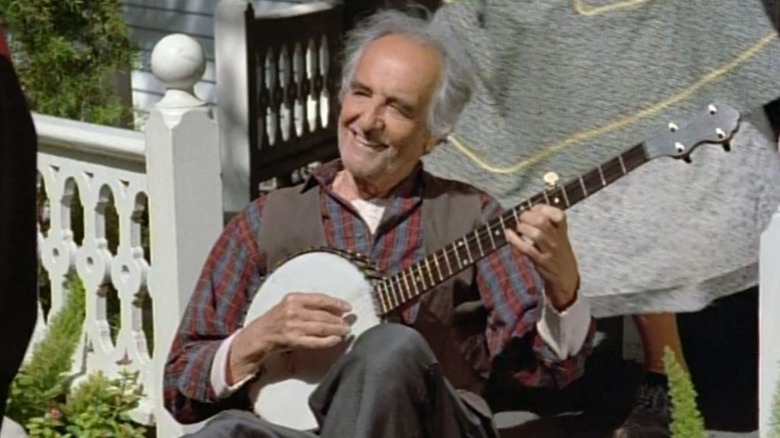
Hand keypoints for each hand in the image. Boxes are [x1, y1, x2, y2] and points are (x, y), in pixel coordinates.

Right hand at [228, 292, 350, 382]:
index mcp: (293, 298)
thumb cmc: (277, 319)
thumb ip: (309, 305)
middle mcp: (293, 310)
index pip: (320, 299)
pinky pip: (315, 341)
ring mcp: (293, 326)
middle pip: (323, 315)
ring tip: (345, 331)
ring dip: (336, 330)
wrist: (259, 335)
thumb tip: (335, 309)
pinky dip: (328, 341)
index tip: (348, 307)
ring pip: (321, 328)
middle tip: (348, 323)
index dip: (336, 303)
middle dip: (339, 320)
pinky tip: (336, 340)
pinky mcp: (293, 340)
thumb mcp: (290, 305)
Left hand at [504, 205, 579, 309]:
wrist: (566, 278)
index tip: (533, 209)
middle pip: (542, 222)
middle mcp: (557, 240)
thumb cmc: (558, 253)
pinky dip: (515, 240)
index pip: (558, 214)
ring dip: (522, 228)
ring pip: (536, 234)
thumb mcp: (560, 237)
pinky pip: (526, 249)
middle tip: (521, 218)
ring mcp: (550, 251)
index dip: (542, 208)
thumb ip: (549, 224)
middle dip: (527, 216)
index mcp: (563, 231)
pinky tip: (509, 235)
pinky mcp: (541, 261)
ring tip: (518, 228)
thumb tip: (529, 210)